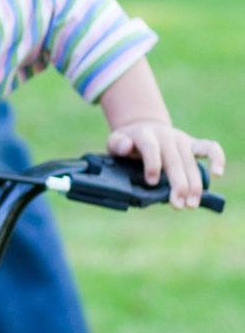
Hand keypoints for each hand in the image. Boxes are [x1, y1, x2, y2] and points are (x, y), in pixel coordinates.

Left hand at [106, 120, 226, 208]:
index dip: (152, 164)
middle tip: (178, 205)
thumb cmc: (128, 142)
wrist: (142, 128)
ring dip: (194, 184)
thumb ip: (118, 144)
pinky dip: (217, 159)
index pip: (150, 147)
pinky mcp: (194, 144)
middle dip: (178, 184)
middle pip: (174, 160)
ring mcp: (181, 140)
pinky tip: (217, 175)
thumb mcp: (115, 141)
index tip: (152, 182)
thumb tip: (126, 147)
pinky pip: (210, 148)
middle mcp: (165, 136)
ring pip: (191, 161)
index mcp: (144, 135)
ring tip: (192, 204)